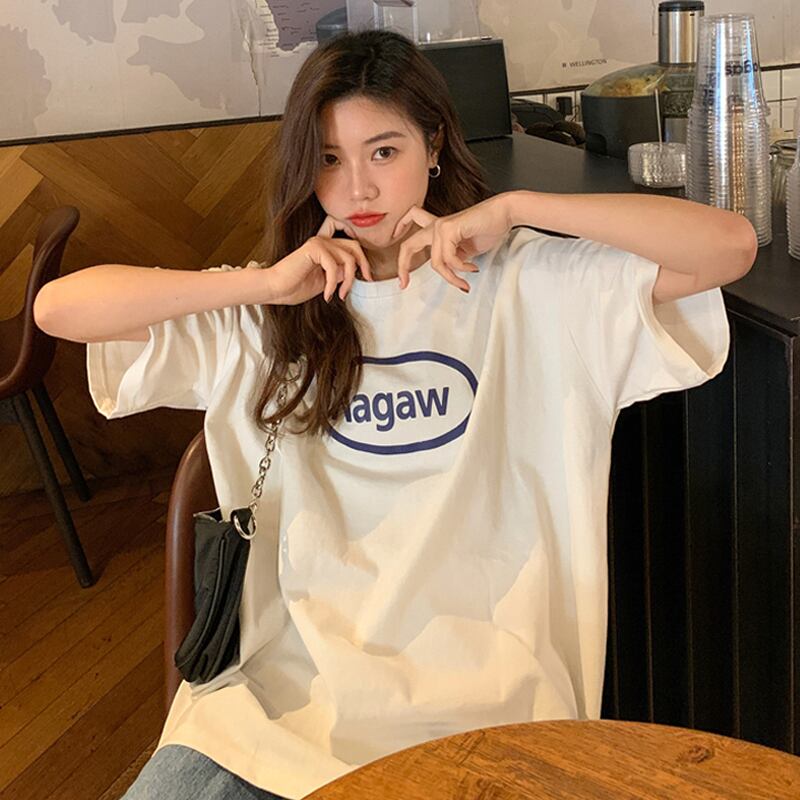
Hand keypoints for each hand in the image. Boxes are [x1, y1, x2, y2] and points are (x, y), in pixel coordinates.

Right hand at [265, 215, 372, 304]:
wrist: (275, 289)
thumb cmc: (295, 287)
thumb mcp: (325, 281)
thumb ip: (339, 273)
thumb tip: (354, 271)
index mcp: (326, 247)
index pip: (352, 244)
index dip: (363, 258)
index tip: (367, 276)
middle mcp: (323, 240)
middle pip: (355, 246)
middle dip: (364, 265)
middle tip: (366, 281)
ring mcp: (318, 242)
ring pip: (348, 258)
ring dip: (348, 281)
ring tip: (340, 295)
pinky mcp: (313, 248)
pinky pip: (334, 266)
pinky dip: (333, 283)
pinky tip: (327, 295)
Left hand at [394, 194, 512, 290]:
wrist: (503, 214)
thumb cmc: (488, 228)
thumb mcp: (465, 250)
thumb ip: (453, 259)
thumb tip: (449, 272)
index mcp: (437, 230)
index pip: (412, 239)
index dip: (404, 259)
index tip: (404, 279)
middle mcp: (435, 226)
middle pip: (408, 245)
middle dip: (403, 266)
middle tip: (404, 284)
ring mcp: (440, 227)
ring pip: (437, 262)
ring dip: (452, 277)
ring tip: (464, 282)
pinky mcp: (449, 228)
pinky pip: (449, 258)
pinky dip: (461, 267)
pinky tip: (472, 267)